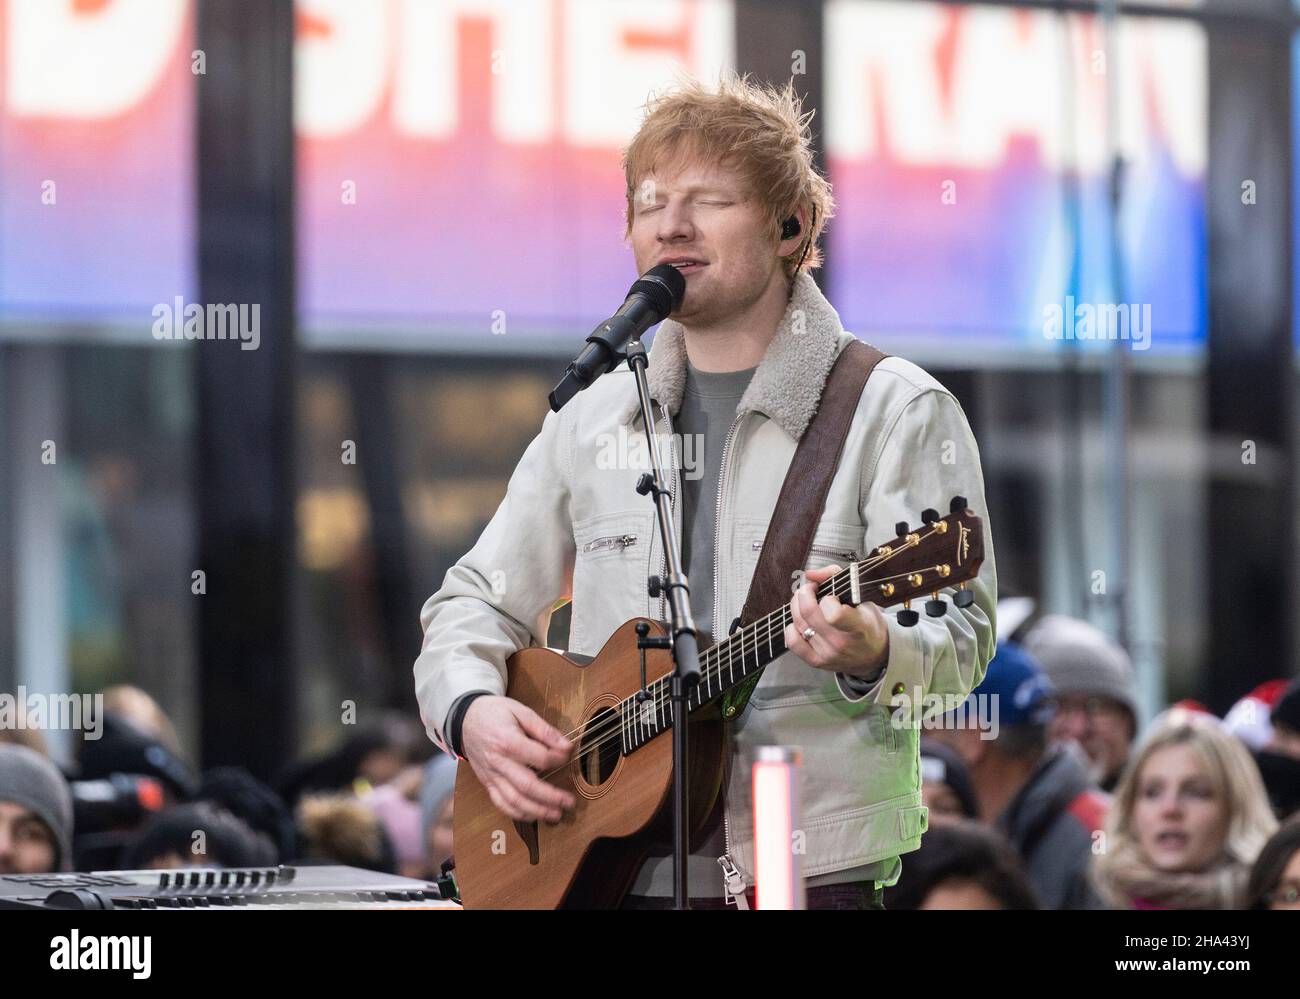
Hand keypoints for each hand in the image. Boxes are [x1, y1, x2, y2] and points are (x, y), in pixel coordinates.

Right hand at [461, 696, 576, 822]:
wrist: (465, 719)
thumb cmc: (495, 713)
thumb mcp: (520, 711)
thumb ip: (544, 729)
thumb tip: (566, 745)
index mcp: (507, 741)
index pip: (539, 757)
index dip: (558, 759)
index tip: (567, 756)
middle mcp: (498, 762)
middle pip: (527, 786)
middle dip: (551, 797)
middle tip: (570, 802)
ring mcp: (491, 775)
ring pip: (514, 800)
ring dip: (537, 811)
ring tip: (556, 814)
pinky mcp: (487, 783)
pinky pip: (501, 803)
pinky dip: (517, 813)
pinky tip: (533, 816)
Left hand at [785, 564, 888, 677]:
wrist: (874, 654)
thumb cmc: (867, 623)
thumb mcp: (861, 597)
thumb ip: (835, 576)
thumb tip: (809, 574)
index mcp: (859, 626)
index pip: (834, 614)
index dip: (827, 598)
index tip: (830, 593)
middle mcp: (842, 642)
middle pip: (809, 613)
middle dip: (804, 593)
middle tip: (810, 589)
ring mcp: (828, 654)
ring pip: (798, 623)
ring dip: (796, 606)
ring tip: (805, 601)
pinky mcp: (817, 662)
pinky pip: (793, 642)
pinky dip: (791, 628)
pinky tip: (800, 621)